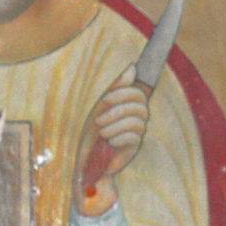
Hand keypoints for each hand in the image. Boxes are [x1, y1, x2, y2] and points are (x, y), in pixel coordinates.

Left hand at [78, 80, 150, 194]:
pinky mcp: (134, 147)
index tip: (105, 99)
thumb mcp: (100, 105)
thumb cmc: (90, 129)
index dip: (123, 93)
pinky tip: (109, 142)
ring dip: (115, 125)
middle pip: (140, 106)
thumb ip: (116, 87)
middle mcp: (136, 117)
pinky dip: (119, 138)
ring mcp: (136, 132)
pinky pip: (134, 137)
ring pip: (137, 121)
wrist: (85, 158)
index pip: (138, 92)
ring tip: (101, 133)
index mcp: (128, 104)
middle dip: (117, 111)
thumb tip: (133, 67)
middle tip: (98, 120)